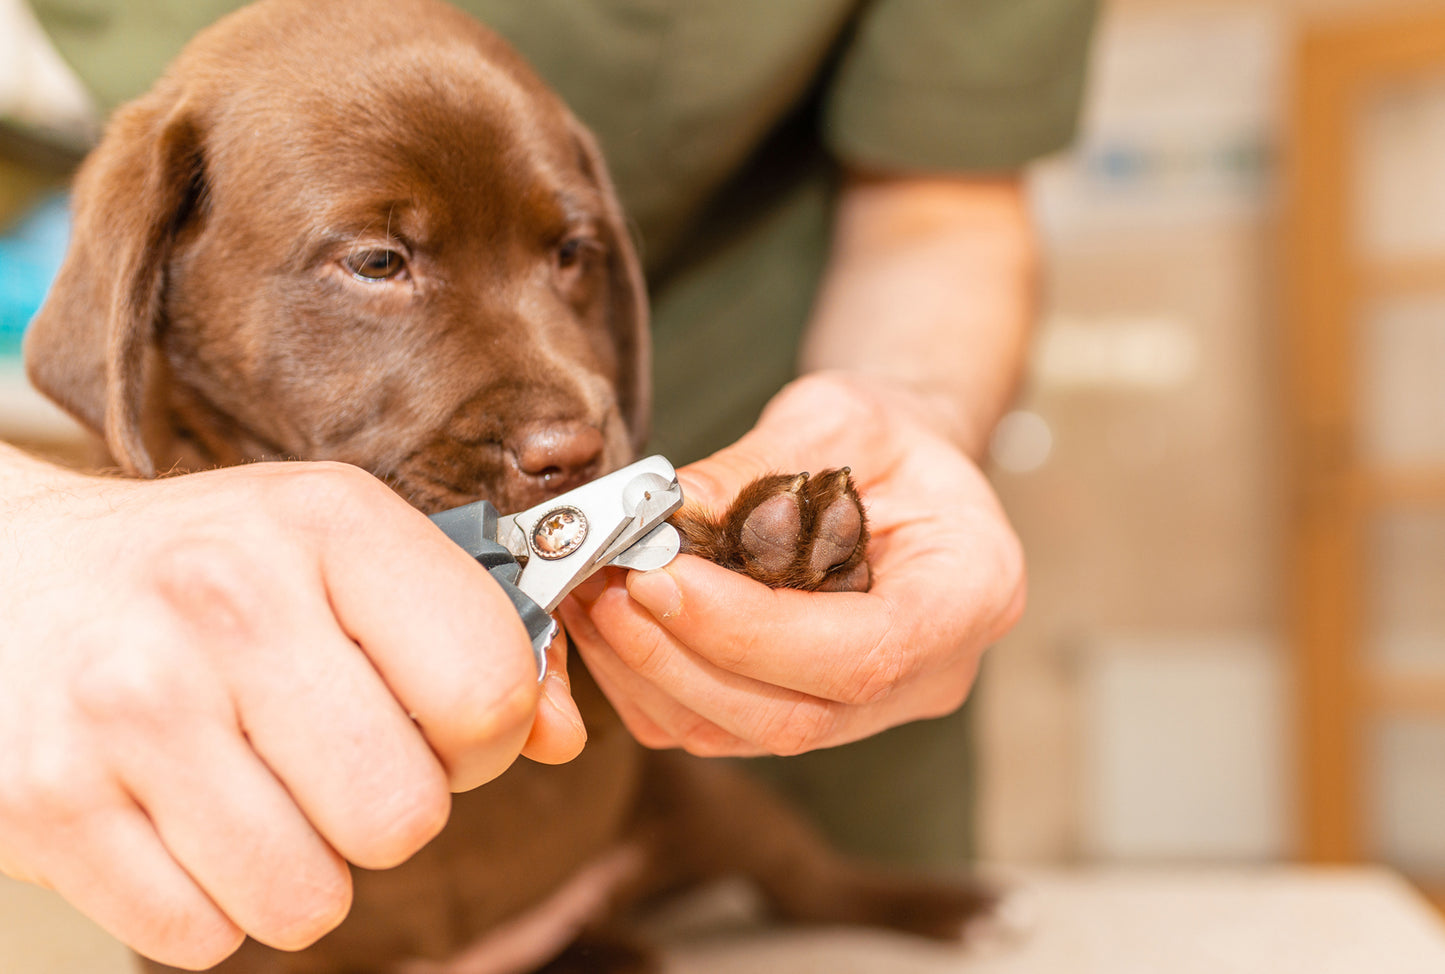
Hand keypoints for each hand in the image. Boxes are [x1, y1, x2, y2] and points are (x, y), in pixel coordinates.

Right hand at [0, 455, 584, 968]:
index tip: (440, 720)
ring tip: (258, 786)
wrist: (10, 577)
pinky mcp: (50, 803)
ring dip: (304, 866)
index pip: (489, 689)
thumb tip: (561, 738)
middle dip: (393, 809)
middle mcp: (227, 604)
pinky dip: (212, 900)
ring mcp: (130, 706)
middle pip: (407, 815)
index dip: (486, 733)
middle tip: (339, 758)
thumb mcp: (344, 551)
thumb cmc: (208, 570)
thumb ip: (474, 637)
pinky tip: (184, 815)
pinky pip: (204, 936)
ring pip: (311, 899)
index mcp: (329, 523)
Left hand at [559, 371, 1024, 756]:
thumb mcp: (838, 416)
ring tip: (594, 595)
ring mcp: (868, 711)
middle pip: (796, 717)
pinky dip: (650, 684)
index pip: (862, 656)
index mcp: (970, 595)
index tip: (660, 577)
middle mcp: (928, 675)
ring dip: (651, 674)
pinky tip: (609, 622)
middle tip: (608, 587)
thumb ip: (758, 467)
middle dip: (683, 658)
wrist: (900, 468)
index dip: (750, 632)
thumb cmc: (886, 436)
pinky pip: (717, 729)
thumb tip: (661, 513)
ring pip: (745, 736)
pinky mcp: (807, 712)